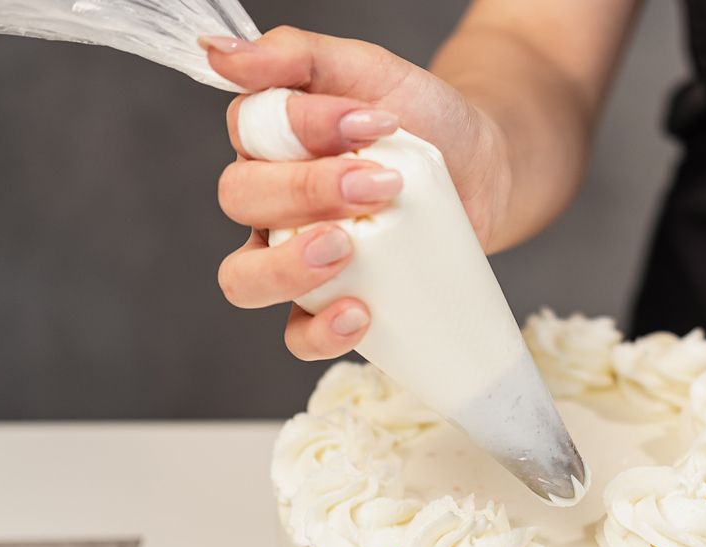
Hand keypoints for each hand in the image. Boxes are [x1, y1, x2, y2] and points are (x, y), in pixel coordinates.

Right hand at [202, 27, 512, 359]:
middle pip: (241, 202)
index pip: (248, 132)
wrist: (484, 170)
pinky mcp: (330, 304)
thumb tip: (221, 53)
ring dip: (286, 267)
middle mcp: (268, 202)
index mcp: (268, 140)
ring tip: (344, 248)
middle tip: (378, 185)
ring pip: (245, 277)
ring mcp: (293, 258)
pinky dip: (319, 331)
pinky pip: (296, 335)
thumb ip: (298, 56)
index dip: (303, 129)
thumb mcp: (370, 71)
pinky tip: (359, 313)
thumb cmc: (424, 119)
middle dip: (305, 192)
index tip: (376, 120)